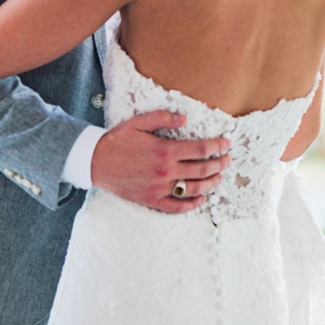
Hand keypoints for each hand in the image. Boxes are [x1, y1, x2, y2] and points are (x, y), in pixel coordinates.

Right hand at [90, 110, 230, 212]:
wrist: (96, 162)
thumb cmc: (117, 141)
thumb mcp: (138, 122)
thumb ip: (163, 118)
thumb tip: (185, 118)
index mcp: (165, 150)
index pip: (200, 149)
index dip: (217, 146)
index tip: (226, 144)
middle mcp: (166, 171)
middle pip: (202, 169)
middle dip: (219, 164)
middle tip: (228, 160)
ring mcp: (160, 188)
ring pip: (193, 188)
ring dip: (210, 183)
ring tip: (219, 177)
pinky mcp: (152, 199)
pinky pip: (176, 206)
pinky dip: (191, 205)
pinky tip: (201, 200)